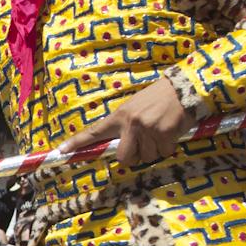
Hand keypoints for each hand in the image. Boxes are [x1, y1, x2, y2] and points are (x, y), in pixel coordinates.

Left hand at [56, 78, 193, 166]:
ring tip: (161, 131)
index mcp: (120, 115)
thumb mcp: (136, 107)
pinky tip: (171, 131)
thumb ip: (126, 126)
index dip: (78, 143)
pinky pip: (164, 152)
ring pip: (147, 157)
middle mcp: (131, 123)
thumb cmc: (159, 99)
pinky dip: (169, 146)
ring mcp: (147, 128)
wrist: (183, 87)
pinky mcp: (164, 133)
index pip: (95, 131)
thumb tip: (123, 149)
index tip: (61, 151)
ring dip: (156, 150)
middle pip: (124, 158)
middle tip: (145, 145)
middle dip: (135, 157)